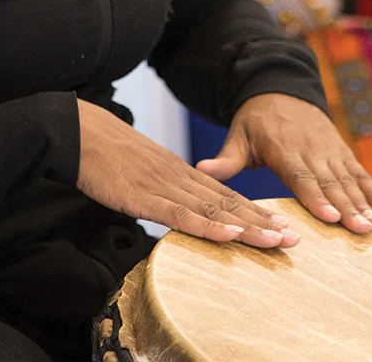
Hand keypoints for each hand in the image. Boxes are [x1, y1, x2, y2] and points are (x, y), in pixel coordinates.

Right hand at [75, 98, 298, 248]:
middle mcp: (179, 177)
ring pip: (213, 210)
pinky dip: (208, 227)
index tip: (281, 224)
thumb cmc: (104, 153)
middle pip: (228, 203)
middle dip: (262, 222)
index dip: (254, 211)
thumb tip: (176, 211)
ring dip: (247, 227)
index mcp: (179, 171)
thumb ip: (161, 191)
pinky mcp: (143, 196)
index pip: (224, 195)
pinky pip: (180, 214)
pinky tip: (229, 235)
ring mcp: (163, 185)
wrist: (76, 131)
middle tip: (294, 237)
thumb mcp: (140, 173)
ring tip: (276, 239)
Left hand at [195, 93, 371, 233]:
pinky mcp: (340, 150)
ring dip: (363, 201)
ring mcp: (328, 148)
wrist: (281, 88)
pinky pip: (357, 171)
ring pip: (347, 178)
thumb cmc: (255, 120)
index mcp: (283, 147)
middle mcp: (310, 148)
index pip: (301, 175)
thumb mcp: (238, 135)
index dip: (316, 196)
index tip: (330, 216)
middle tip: (361, 230)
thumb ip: (225, 158)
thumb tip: (200, 169)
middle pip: (330, 181)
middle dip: (347, 206)